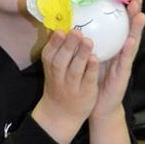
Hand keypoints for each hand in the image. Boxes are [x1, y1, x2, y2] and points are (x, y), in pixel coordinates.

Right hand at [32, 29, 99, 143]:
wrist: (60, 114)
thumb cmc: (58, 86)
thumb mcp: (53, 70)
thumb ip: (56, 52)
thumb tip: (56, 28)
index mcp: (50, 69)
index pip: (48, 54)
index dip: (53, 43)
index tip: (60, 31)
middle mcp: (58, 77)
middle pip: (61, 60)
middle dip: (68, 46)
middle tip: (76, 31)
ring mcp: (71, 86)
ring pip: (75, 70)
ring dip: (81, 55)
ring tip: (88, 41)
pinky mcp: (85, 93)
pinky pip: (88, 80)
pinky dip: (91, 70)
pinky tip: (96, 59)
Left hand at [91, 0, 144, 119]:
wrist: (97, 106)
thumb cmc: (92, 81)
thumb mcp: (88, 59)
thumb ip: (85, 44)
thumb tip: (71, 26)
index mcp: (111, 48)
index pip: (116, 27)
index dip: (120, 13)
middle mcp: (120, 54)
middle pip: (127, 31)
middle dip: (133, 15)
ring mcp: (123, 64)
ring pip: (130, 43)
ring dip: (136, 29)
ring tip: (140, 15)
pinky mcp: (122, 75)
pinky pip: (124, 61)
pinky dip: (128, 50)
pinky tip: (131, 40)